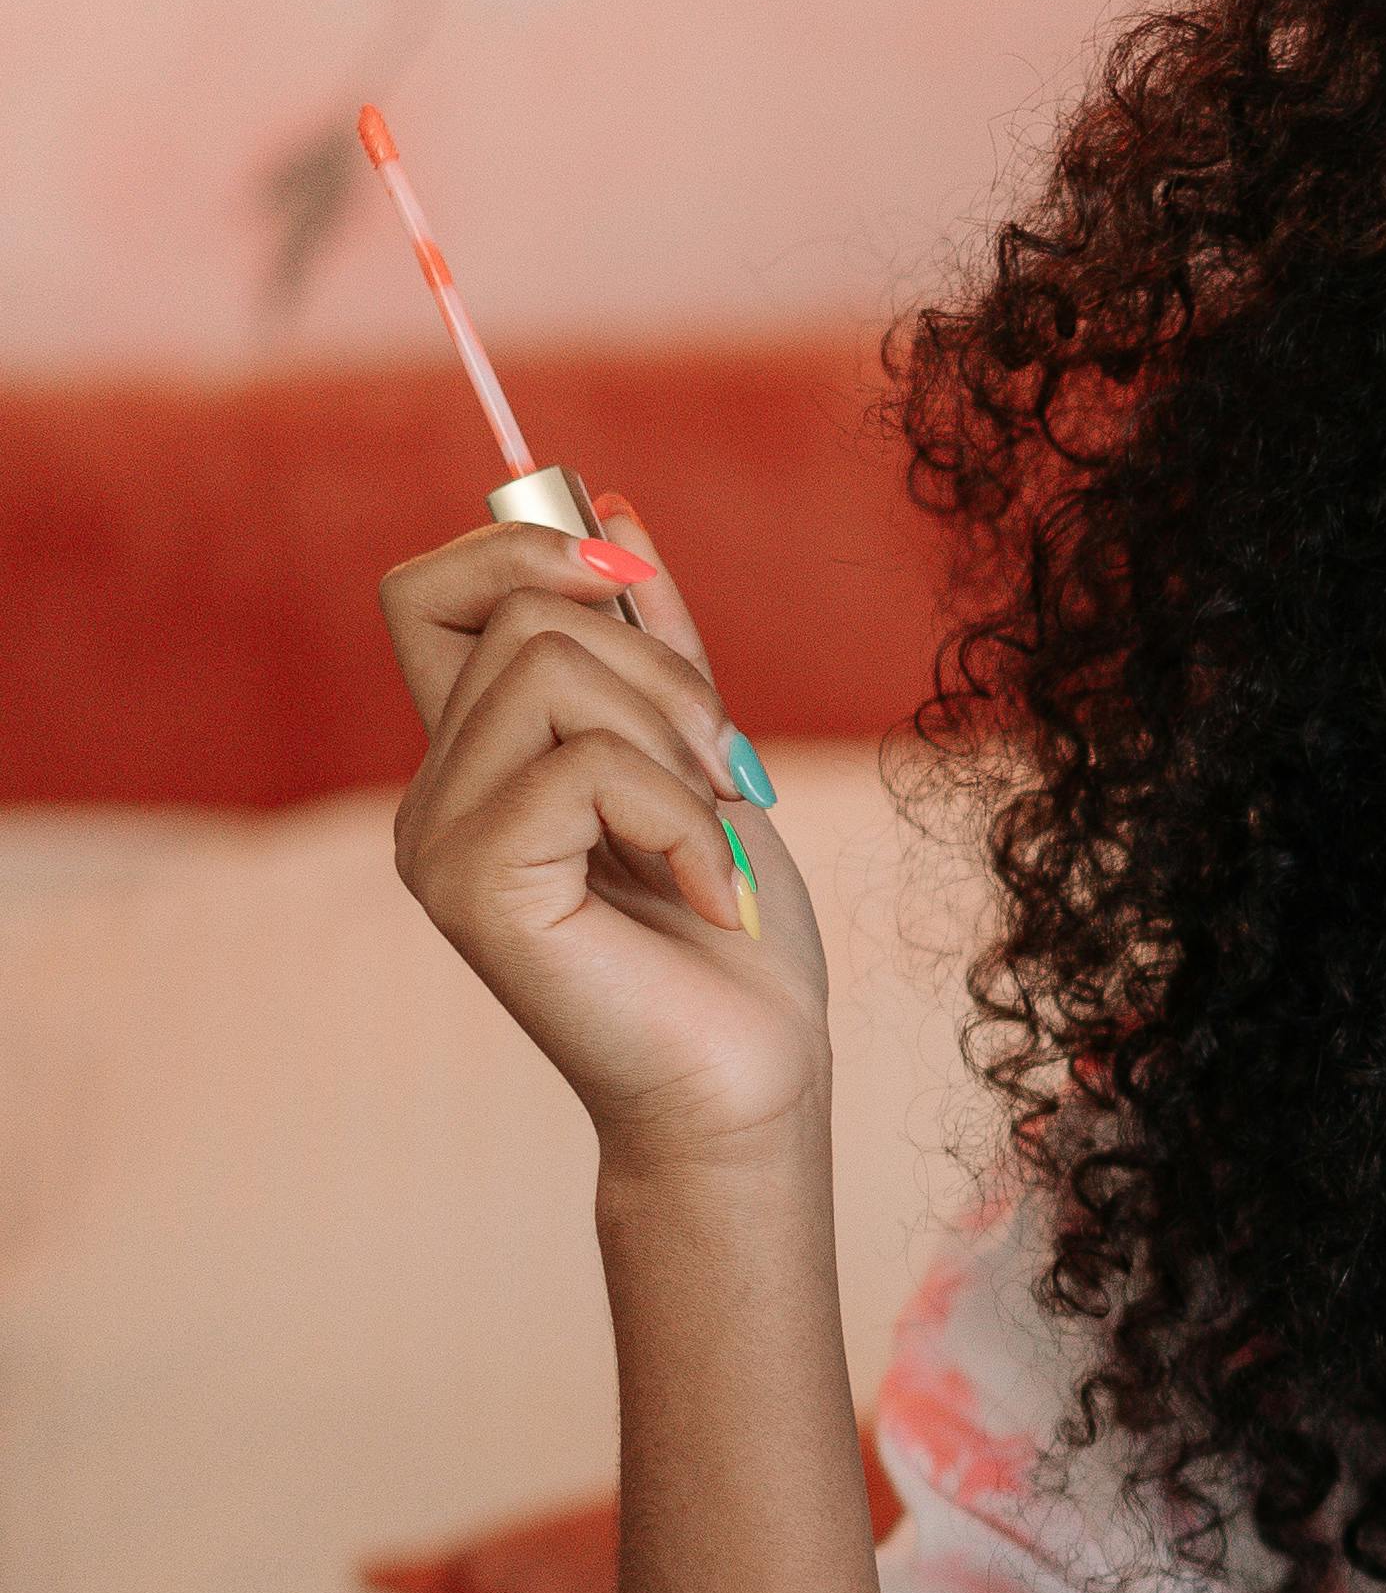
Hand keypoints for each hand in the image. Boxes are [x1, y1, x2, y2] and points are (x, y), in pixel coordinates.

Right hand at [381, 498, 828, 1172]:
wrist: (751, 1084)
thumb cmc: (731, 939)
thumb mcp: (702, 755)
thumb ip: (652, 643)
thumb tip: (613, 508)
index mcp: (477, 757)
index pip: (427, 588)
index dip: (520, 546)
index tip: (628, 581)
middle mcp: (434, 793)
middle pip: (522, 613)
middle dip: (662, 670)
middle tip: (722, 776)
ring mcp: (438, 842)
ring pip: (552, 670)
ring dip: (677, 742)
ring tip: (715, 837)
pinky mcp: (470, 888)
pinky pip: (584, 766)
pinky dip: (682, 818)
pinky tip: (708, 894)